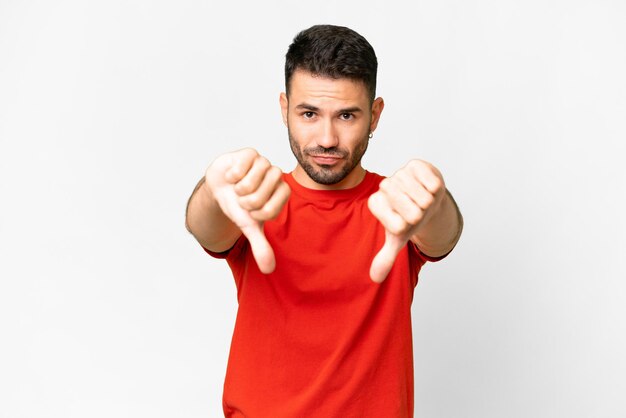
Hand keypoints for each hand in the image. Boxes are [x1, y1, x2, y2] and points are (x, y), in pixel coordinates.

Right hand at [206, 148, 289, 273]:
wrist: (220, 187)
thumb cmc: (238, 205)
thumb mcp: (249, 227)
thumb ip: (261, 246)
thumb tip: (269, 269)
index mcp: (282, 193)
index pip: (272, 209)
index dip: (256, 214)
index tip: (251, 212)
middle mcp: (277, 176)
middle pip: (261, 196)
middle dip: (245, 202)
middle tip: (242, 198)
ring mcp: (264, 163)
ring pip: (251, 182)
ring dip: (238, 189)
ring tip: (237, 187)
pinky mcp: (251, 153)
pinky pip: (242, 166)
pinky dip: (232, 175)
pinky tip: (232, 175)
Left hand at [368, 160, 445, 282]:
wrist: (424, 197)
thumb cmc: (409, 218)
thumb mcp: (398, 238)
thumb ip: (385, 257)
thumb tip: (375, 279)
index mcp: (376, 204)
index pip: (398, 224)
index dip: (408, 226)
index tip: (405, 220)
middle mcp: (384, 187)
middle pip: (414, 211)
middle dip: (420, 215)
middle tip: (416, 210)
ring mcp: (400, 174)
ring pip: (423, 197)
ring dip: (428, 203)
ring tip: (421, 199)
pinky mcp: (415, 164)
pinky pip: (432, 183)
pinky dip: (435, 190)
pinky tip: (427, 188)